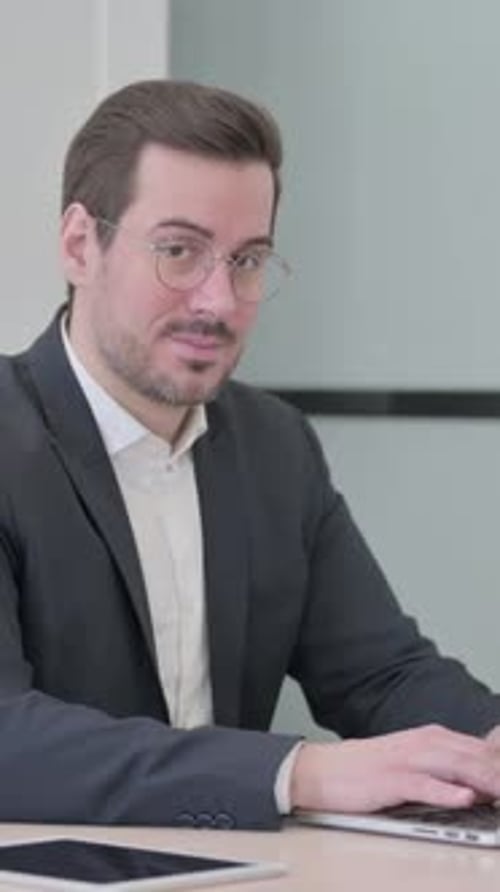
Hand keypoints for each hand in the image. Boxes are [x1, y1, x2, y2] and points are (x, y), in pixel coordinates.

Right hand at [290, 724, 499, 813]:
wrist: (323, 770)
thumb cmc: (368, 770)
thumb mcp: (411, 762)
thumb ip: (445, 769)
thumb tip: (480, 786)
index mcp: (430, 738)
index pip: (479, 748)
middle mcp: (422, 743)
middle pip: (473, 756)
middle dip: (498, 770)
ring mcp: (406, 760)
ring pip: (454, 767)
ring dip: (484, 779)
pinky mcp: (389, 780)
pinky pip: (423, 785)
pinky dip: (446, 792)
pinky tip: (464, 798)